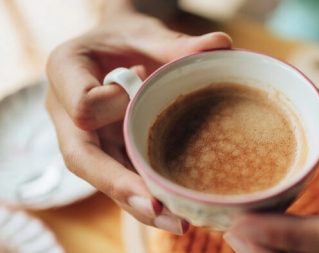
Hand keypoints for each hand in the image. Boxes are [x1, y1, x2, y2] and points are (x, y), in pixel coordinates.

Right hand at [46, 10, 231, 233]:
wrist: (111, 46)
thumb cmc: (124, 36)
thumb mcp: (145, 32)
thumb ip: (177, 43)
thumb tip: (222, 46)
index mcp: (65, 71)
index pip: (82, 106)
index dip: (113, 107)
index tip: (138, 86)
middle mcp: (66, 112)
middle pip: (83, 159)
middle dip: (120, 187)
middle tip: (159, 209)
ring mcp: (84, 136)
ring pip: (101, 179)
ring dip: (137, 204)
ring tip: (178, 221)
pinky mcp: (104, 150)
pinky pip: (119, 177)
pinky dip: (145, 196)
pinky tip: (176, 210)